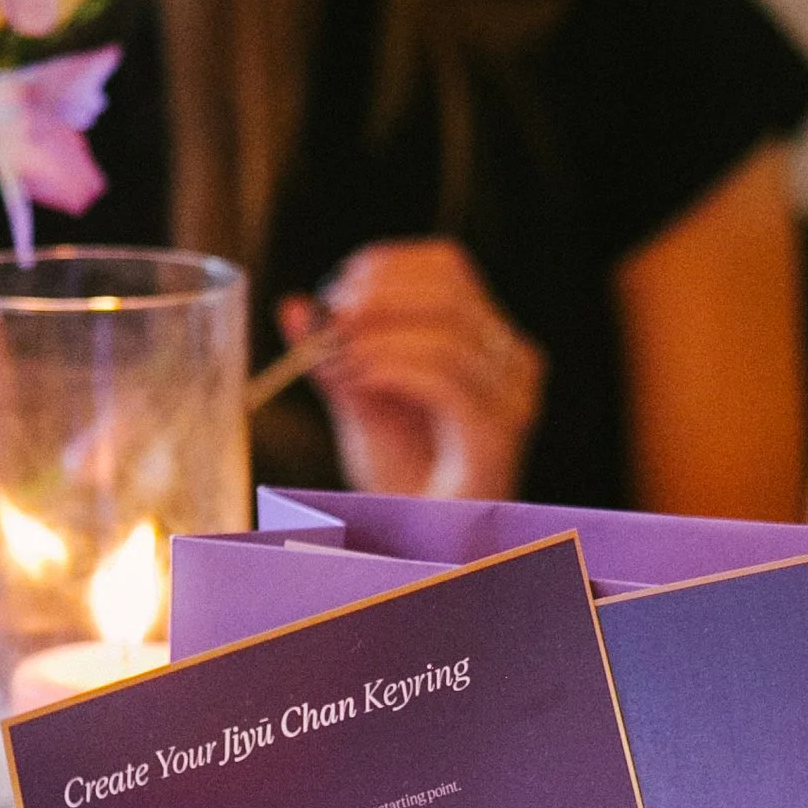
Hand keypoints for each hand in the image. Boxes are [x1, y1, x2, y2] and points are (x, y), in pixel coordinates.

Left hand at [282, 240, 544, 501]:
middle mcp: (511, 357)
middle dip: (379, 296)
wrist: (425, 543)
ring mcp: (513, 395)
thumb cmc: (403, 476)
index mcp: (486, 336)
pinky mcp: (499, 433)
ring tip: (341, 360)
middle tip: (331, 321)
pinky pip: (448, 379)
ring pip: (449, 332)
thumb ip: (333, 356)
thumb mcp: (361, 403)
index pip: (447, 265)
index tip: (333, 293)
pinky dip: (396, 369)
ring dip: (380, 338)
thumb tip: (294, 307)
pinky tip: (363, 380)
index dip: (386, 267)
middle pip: (450, 288)